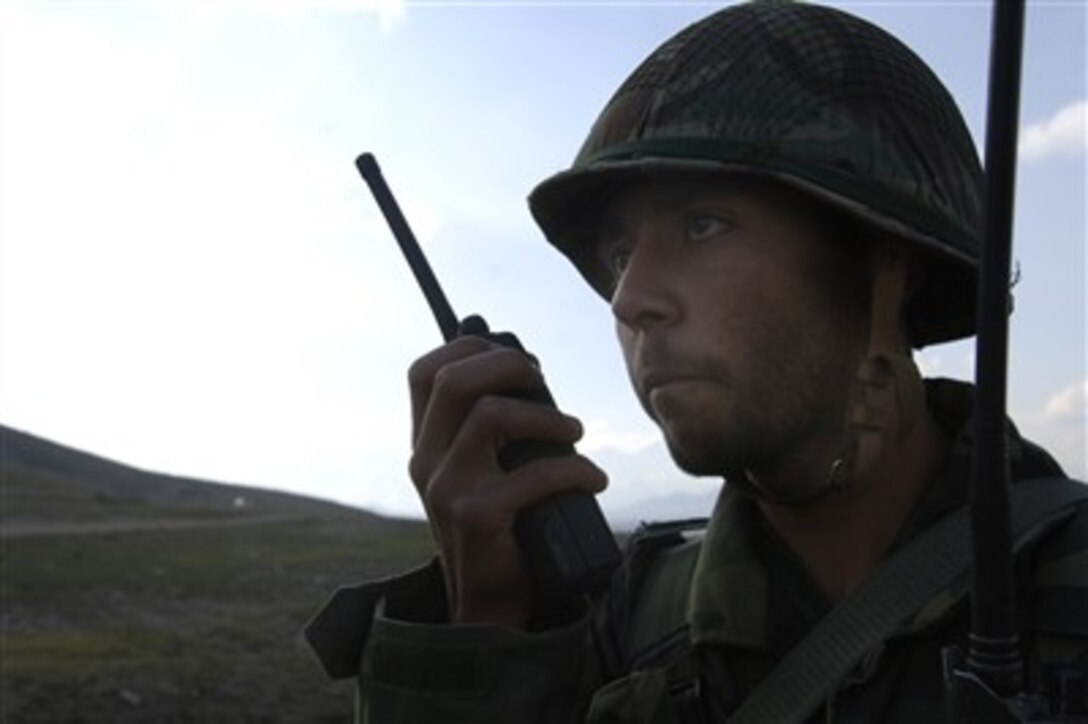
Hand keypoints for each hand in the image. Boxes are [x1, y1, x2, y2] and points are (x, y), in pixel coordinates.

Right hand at [408, 335, 607, 627]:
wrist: (488, 604)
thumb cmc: (501, 527)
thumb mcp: (482, 472)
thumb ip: (491, 429)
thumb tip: (529, 370)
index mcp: (425, 444)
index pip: (425, 372)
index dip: (470, 349)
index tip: (518, 360)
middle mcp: (426, 461)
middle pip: (455, 381)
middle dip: (510, 365)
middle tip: (545, 383)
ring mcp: (446, 489)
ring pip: (491, 415)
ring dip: (547, 417)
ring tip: (575, 433)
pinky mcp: (475, 516)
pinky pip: (533, 472)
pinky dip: (575, 468)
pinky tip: (593, 479)